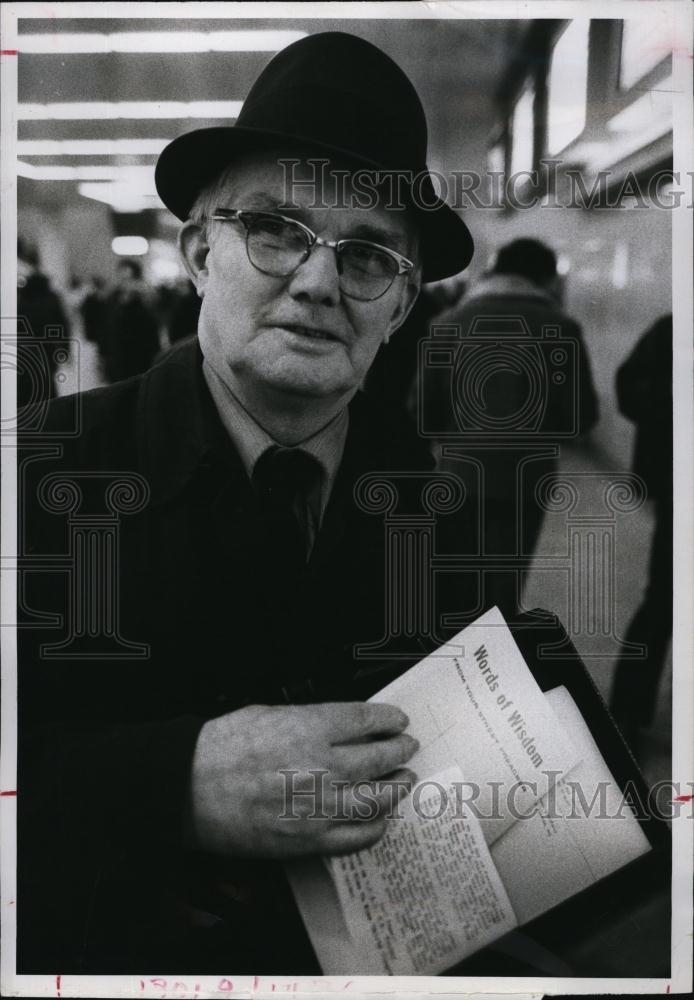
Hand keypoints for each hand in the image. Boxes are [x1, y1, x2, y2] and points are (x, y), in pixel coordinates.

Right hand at [187, 702, 417, 858]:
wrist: (187, 789)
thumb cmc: (221, 748)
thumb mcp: (269, 713)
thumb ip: (311, 719)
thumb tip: (345, 725)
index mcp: (309, 728)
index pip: (367, 720)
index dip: (389, 720)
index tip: (398, 720)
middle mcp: (320, 766)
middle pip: (380, 758)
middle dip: (400, 751)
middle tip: (408, 747)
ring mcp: (317, 806)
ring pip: (377, 797)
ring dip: (397, 787)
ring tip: (405, 779)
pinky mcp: (308, 840)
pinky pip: (357, 836)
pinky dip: (376, 826)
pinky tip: (382, 817)